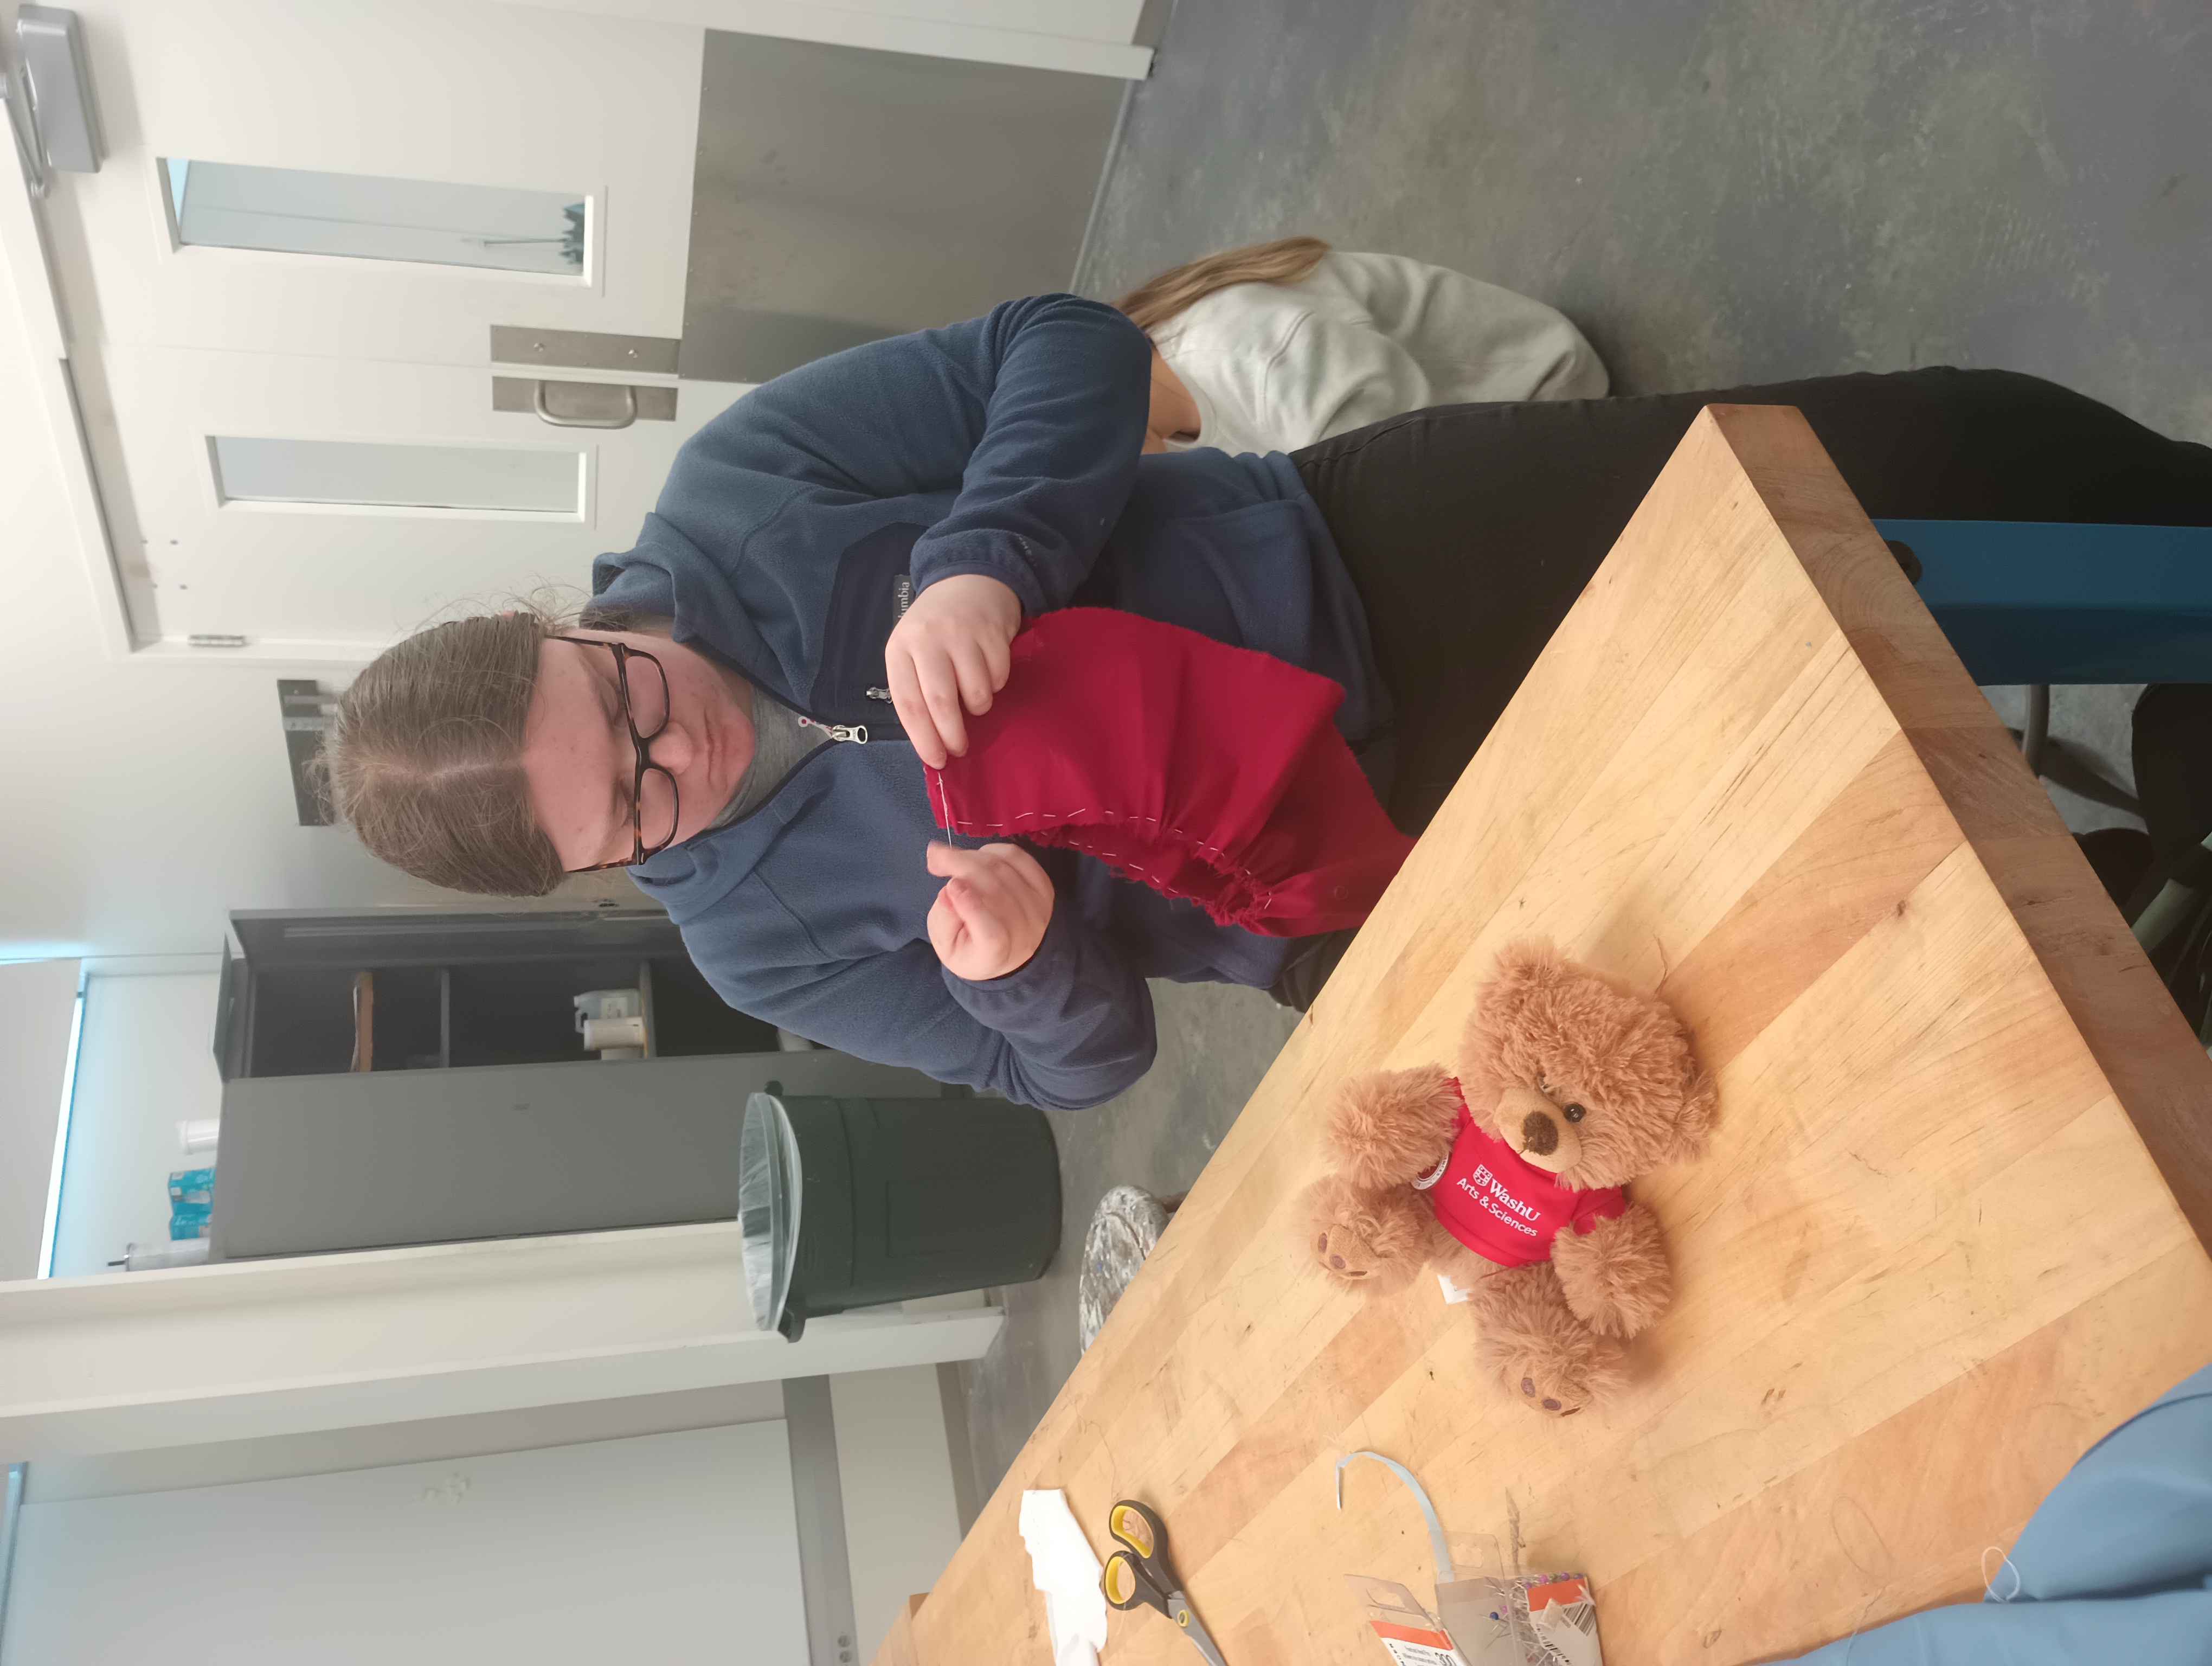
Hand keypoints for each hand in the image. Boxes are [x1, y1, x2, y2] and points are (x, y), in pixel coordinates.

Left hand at [885, 573, 1021, 768]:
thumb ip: (917, 688)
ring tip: (974, 697)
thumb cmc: (935, 628)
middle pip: (941, 702)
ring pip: (976, 693)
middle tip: (959, 748)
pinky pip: (999, 677)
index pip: (909, 703)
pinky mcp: (991, 632)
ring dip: (978, 706)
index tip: (937, 760)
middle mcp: (927, 640)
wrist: (968, 581)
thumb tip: (933, 740)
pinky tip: (987, 671)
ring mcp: (961, 634)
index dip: (923, 738)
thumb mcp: (913, 651)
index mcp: (900, 649)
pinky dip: (996, 684)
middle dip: (952, 734)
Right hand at [926, 841, 1053, 980]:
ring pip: (1005, 871)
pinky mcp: (1043, 889)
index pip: (992, 934)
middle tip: (934, 856)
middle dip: (962, 866)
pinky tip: (977, 854)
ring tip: (949, 856)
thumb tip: (948, 891)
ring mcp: (1037, 910)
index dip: (972, 907)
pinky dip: (996, 850)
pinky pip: (1020, 859)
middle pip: (997, 892)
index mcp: (997, 956)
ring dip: (973, 856)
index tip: (950, 884)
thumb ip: (945, 920)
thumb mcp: (945, 942)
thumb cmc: (969, 946)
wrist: (1003, 953)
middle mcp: (1024, 935)